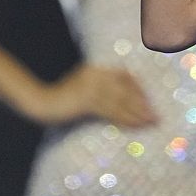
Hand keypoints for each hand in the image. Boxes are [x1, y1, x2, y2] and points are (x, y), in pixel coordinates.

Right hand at [26, 63, 158, 128]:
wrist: (39, 102)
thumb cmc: (62, 98)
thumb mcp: (82, 86)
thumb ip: (99, 88)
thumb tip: (121, 100)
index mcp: (95, 70)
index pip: (124, 76)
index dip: (138, 89)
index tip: (149, 101)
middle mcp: (95, 75)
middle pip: (125, 90)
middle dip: (142, 103)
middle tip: (156, 116)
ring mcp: (90, 87)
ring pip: (121, 101)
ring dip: (138, 113)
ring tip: (150, 122)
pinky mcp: (86, 101)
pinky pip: (111, 111)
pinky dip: (125, 118)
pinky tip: (135, 125)